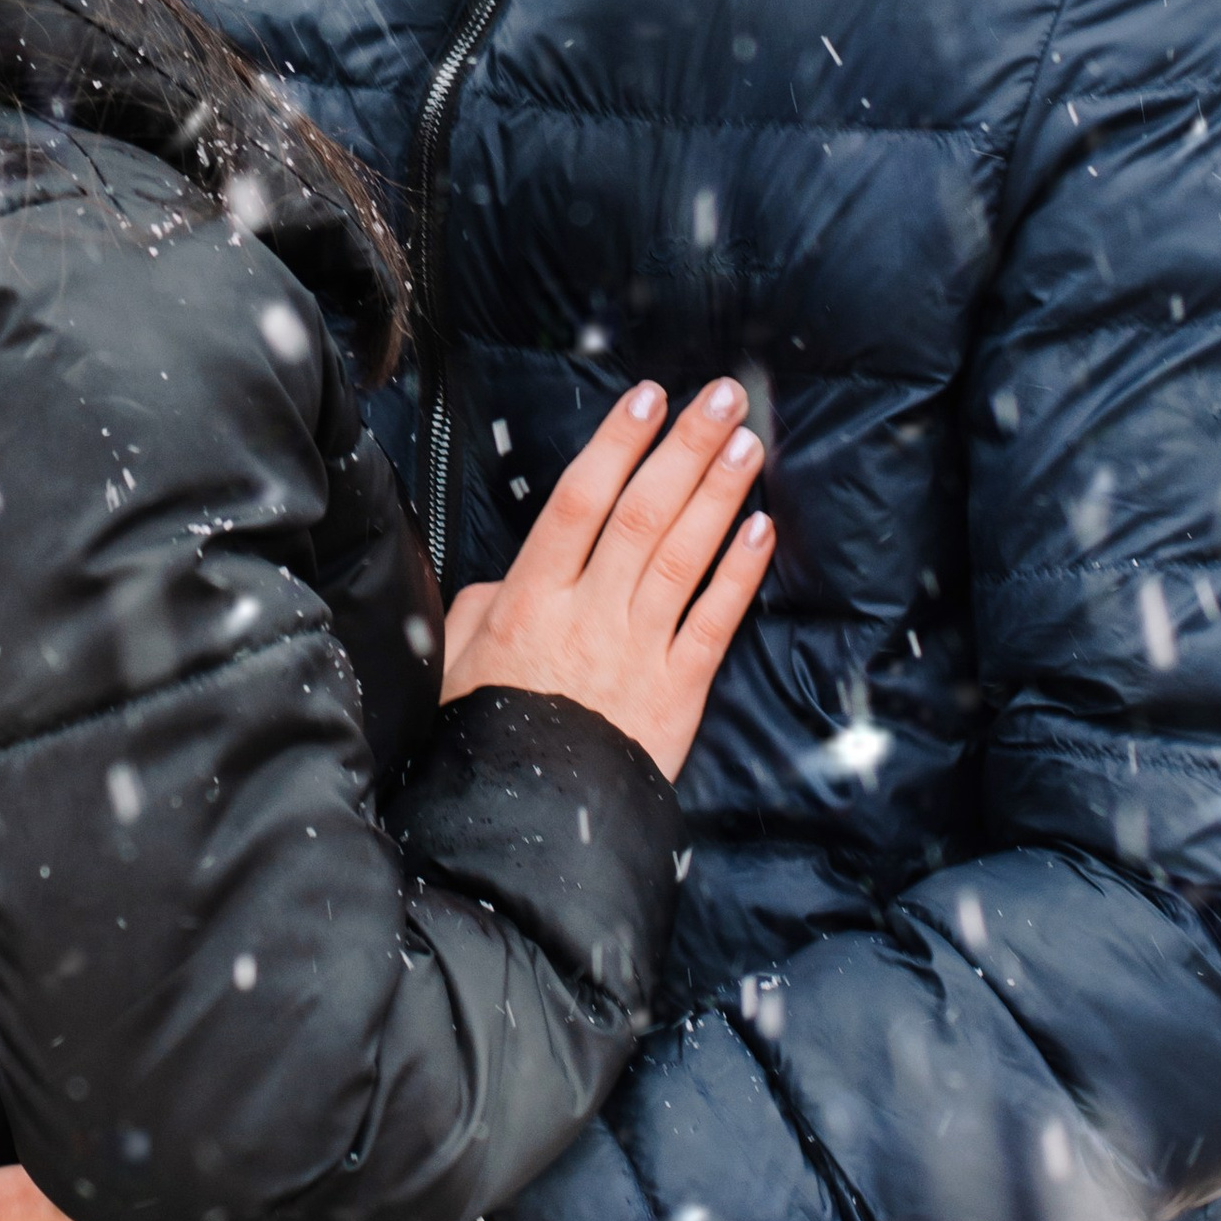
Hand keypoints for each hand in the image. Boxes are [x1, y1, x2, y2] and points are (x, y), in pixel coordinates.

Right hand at [440, 376, 771, 782]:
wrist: (527, 824)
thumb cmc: (488, 738)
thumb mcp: (459, 660)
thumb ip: (484, 604)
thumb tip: (505, 577)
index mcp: (531, 599)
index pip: (580, 501)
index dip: (617, 443)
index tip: (647, 397)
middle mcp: (589, 614)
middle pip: (644, 513)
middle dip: (686, 448)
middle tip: (722, 396)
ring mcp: (636, 651)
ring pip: (683, 556)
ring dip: (720, 494)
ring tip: (748, 442)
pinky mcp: (676, 692)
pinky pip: (713, 622)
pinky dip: (740, 575)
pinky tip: (761, 532)